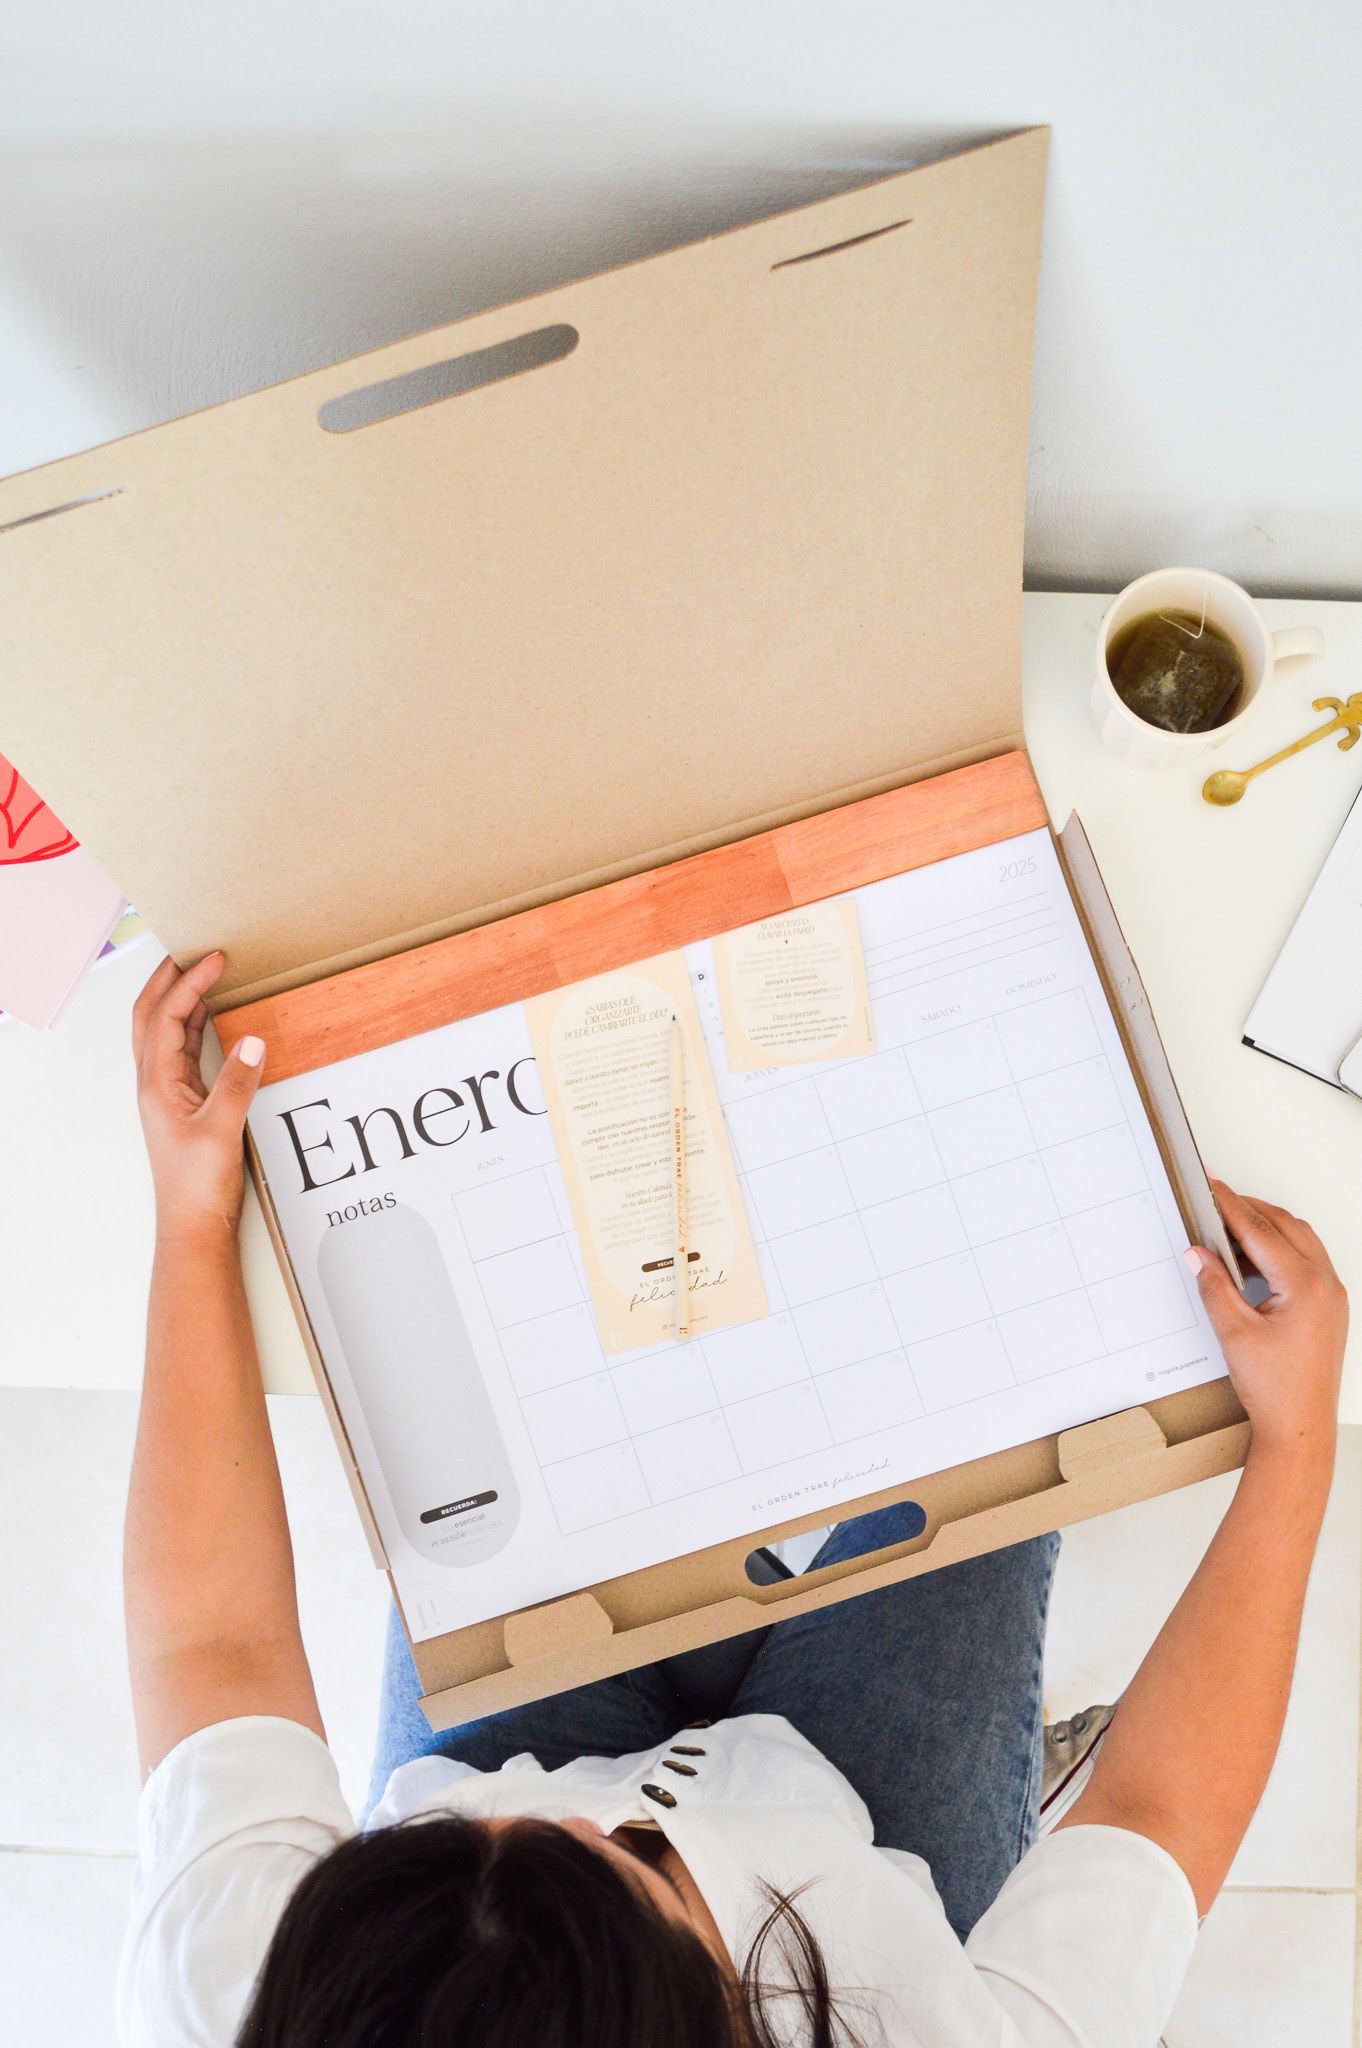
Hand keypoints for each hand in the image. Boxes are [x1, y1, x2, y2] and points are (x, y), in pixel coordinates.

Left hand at [133, 952, 265, 1241]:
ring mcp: (169, 1093)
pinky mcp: (186, 1103)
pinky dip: (195, 1025)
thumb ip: (238, 1083)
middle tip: (194, 952)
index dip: (188, 983)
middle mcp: (156, 1083)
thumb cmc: (197, 1184)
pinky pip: (184, 1050)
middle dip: (168, 980)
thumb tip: (252, 1040)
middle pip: (150, 1016)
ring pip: (166, 1032)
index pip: (165, 1017)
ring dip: (181, 999)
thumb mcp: (222, 1130)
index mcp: (156, 1084)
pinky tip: (215, 1018)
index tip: (215, 959)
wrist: (193, 1224)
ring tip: (205, 974)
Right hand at [1187, 1179, 1346, 1459]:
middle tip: (1215, 1199)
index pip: (1261, 1231)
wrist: (1300, 1426)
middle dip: (1249, 1209)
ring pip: (1299, 1241)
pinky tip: (1252, 1261)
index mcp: (1306, 1286)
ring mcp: (1332, 1296)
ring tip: (1229, 1229)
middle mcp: (1327, 1286)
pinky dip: (1279, 1250)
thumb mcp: (1233, 1333)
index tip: (1211, 1184)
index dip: (1231, 1205)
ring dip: (1266, 1228)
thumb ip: (1214, 1286)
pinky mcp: (1329, 1308)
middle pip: (1285, 1226)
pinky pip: (1307, 1261)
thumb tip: (1200, 1253)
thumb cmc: (1276, 1389)